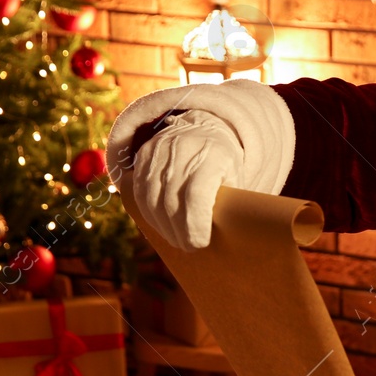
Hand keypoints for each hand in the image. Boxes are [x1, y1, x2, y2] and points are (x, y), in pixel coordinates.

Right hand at [132, 111, 244, 251]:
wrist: (203, 128)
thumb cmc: (224, 163)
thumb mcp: (236, 178)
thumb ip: (229, 202)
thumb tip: (225, 239)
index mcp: (212, 154)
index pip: (196, 195)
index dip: (195, 224)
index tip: (200, 243)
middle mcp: (183, 148)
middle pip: (172, 200)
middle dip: (179, 231)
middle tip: (189, 247)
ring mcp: (160, 150)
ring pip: (152, 198)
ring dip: (163, 226)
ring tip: (176, 240)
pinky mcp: (144, 155)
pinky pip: (140, 192)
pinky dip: (149, 214)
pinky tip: (161, 226)